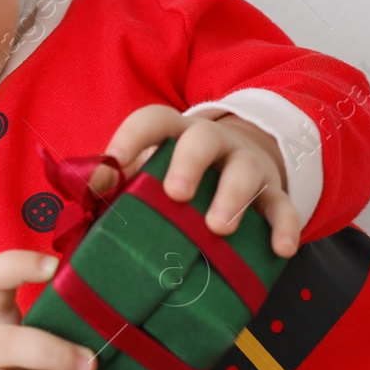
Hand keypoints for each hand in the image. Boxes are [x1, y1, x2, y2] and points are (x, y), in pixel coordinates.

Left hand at [92, 104, 302, 257]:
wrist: (246, 159)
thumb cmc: (184, 174)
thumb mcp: (153, 170)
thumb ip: (121, 182)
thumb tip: (84, 199)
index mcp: (176, 133)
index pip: (154, 121)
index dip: (133, 137)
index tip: (116, 163)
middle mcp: (214, 143)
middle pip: (202, 139)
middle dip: (188, 163)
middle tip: (176, 194)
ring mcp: (247, 166)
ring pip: (245, 171)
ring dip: (232, 197)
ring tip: (219, 228)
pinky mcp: (275, 193)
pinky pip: (284, 207)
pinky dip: (285, 226)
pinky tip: (281, 249)